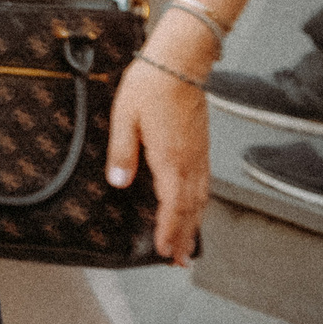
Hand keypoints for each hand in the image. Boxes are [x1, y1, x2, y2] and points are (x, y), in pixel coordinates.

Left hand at [108, 45, 211, 263]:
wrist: (179, 63)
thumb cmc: (151, 85)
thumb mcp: (124, 117)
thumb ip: (122, 152)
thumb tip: (118, 182)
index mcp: (170, 159)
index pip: (172, 206)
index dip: (170, 232)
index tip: (165, 252)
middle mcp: (189, 162)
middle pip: (190, 210)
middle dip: (185, 237)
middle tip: (180, 260)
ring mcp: (199, 155)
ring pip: (201, 199)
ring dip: (195, 224)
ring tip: (190, 244)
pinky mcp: (201, 146)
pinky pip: (204, 184)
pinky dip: (201, 204)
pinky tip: (196, 208)